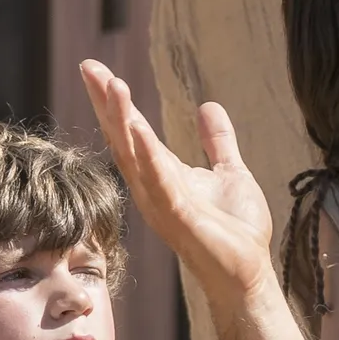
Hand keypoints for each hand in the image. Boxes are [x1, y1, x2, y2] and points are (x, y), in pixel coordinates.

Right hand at [81, 59, 278, 308]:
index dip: (114, 102)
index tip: (97, 70)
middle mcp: (152, 187)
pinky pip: (159, 182)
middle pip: (121, 138)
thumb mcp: (229, 172)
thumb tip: (208, 105)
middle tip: (89, 67)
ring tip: (113, 85)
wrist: (249, 272)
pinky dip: (148, 156)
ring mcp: (161, 203)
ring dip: (122, 120)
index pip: (131, 132)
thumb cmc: (236, 230)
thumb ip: (217, 141)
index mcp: (162, 174)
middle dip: (106, 103)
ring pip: (134, 156)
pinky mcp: (178, 217)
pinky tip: (138, 129)